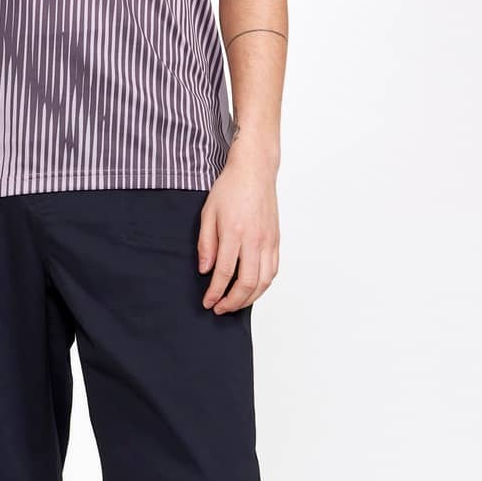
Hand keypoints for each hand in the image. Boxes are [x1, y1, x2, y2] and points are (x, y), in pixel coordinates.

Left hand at [197, 157, 279, 312]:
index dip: (215, 292)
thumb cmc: (230, 188)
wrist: (255, 171)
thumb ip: (206, 244)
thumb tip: (205, 270)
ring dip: (249, 299)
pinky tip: (252, 290)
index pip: (224, 272)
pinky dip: (263, 285)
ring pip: (263, 281)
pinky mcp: (276, 240)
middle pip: (247, 283)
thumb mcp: (208, 213)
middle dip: (232, 302)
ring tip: (235, 304)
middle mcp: (255, 239)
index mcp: (234, 232)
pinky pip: (273, 270)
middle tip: (220, 308)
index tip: (208, 302)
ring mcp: (268, 241)